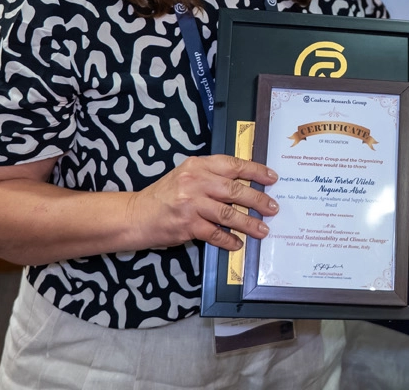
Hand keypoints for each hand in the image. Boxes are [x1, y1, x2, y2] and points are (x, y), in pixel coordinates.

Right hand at [126, 154, 278, 251]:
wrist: (135, 215)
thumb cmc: (164, 196)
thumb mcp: (185, 176)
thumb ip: (210, 176)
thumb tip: (243, 185)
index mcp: (197, 165)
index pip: (232, 165)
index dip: (255, 171)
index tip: (272, 178)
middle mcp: (194, 181)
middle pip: (234, 190)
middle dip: (257, 200)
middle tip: (273, 208)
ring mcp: (190, 204)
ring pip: (227, 213)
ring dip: (248, 223)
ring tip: (262, 230)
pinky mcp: (186, 225)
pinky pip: (214, 233)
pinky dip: (228, 239)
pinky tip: (237, 244)